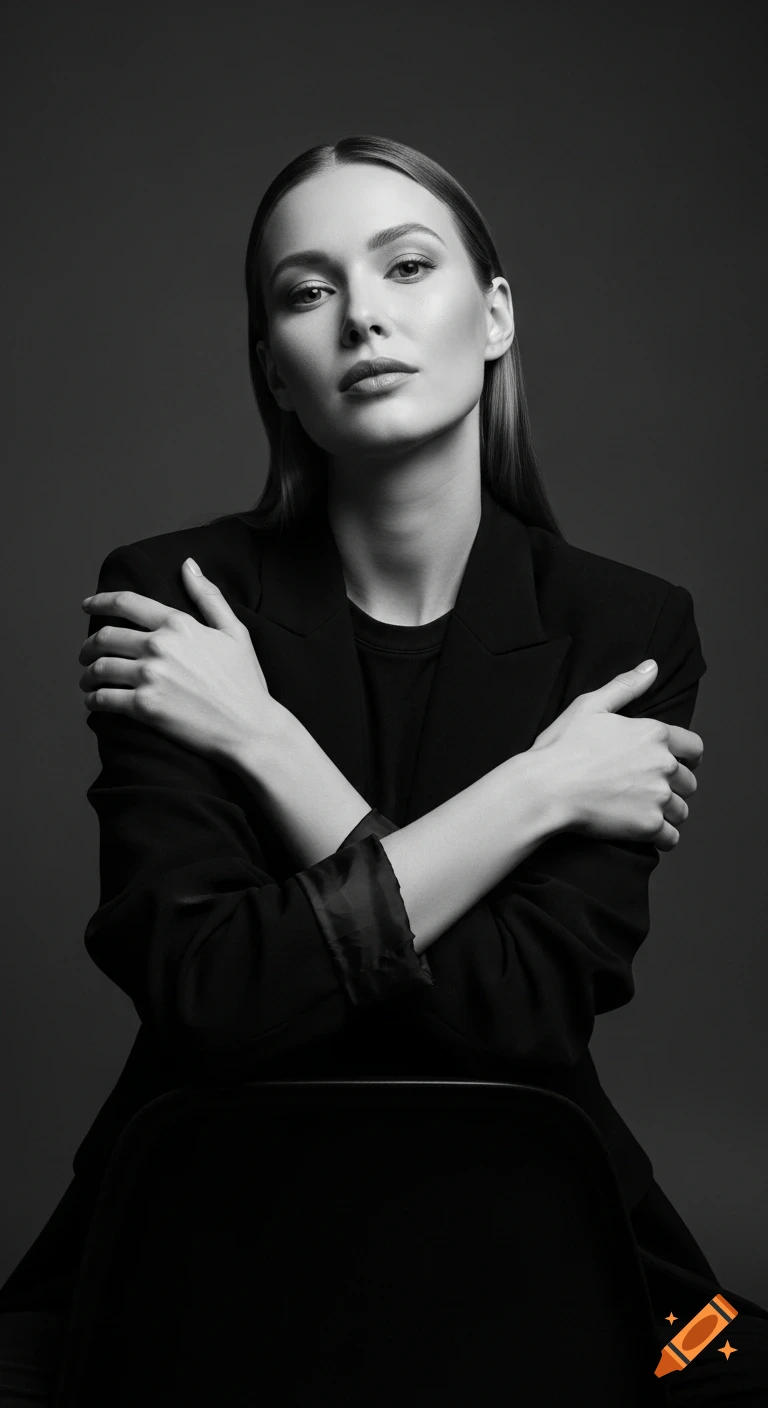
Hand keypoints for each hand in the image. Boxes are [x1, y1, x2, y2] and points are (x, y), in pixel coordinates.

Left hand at [79, 557, 278, 763]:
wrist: (250, 728)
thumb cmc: (245, 682)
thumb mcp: (234, 632)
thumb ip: (208, 596)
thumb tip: (188, 564)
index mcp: (179, 625)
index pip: (126, 603)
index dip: (100, 601)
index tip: (87, 605)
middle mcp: (159, 646)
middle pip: (105, 637)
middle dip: (89, 646)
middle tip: (86, 654)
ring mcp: (150, 676)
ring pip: (99, 668)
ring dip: (87, 675)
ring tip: (88, 681)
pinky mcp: (144, 707)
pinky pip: (103, 699)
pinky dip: (93, 700)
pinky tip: (95, 702)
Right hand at [530, 660, 703, 851]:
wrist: (545, 789)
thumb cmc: (561, 748)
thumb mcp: (590, 706)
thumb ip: (626, 686)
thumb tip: (652, 667)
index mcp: (654, 734)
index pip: (694, 748)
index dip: (686, 757)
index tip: (673, 765)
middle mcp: (663, 765)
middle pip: (689, 782)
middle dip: (674, 787)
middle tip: (647, 790)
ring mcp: (658, 796)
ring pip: (681, 810)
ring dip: (668, 812)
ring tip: (643, 811)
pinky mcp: (648, 825)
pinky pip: (671, 837)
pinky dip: (662, 837)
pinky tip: (644, 832)